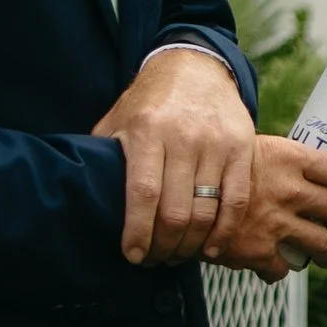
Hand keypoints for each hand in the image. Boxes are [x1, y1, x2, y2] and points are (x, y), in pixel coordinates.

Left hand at [94, 46, 258, 264]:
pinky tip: (210, 247)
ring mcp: (217, 143)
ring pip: (206, 211)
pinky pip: (236, 200)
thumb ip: (104, 156)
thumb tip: (84, 198)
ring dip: (191, 245)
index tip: (133, 255)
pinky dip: (224, 231)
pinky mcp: (242, 148)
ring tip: (177, 255)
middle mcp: (184, 137)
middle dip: (164, 246)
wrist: (195, 66)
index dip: (138, 231)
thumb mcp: (118, 119)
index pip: (143, 192)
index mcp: (148, 131)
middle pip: (176, 210)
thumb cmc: (150, 101)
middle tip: (155, 259)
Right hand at [207, 137, 326, 278]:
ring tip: (323, 253)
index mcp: (292, 158)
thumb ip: (278, 163)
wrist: (174, 186)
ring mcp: (277, 223)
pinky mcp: (259, 251)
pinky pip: (284, 269)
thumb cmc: (210, 162)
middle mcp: (291, 190)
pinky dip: (280, 269)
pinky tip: (273, 264)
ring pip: (323, 245)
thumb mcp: (250, 147)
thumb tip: (303, 174)